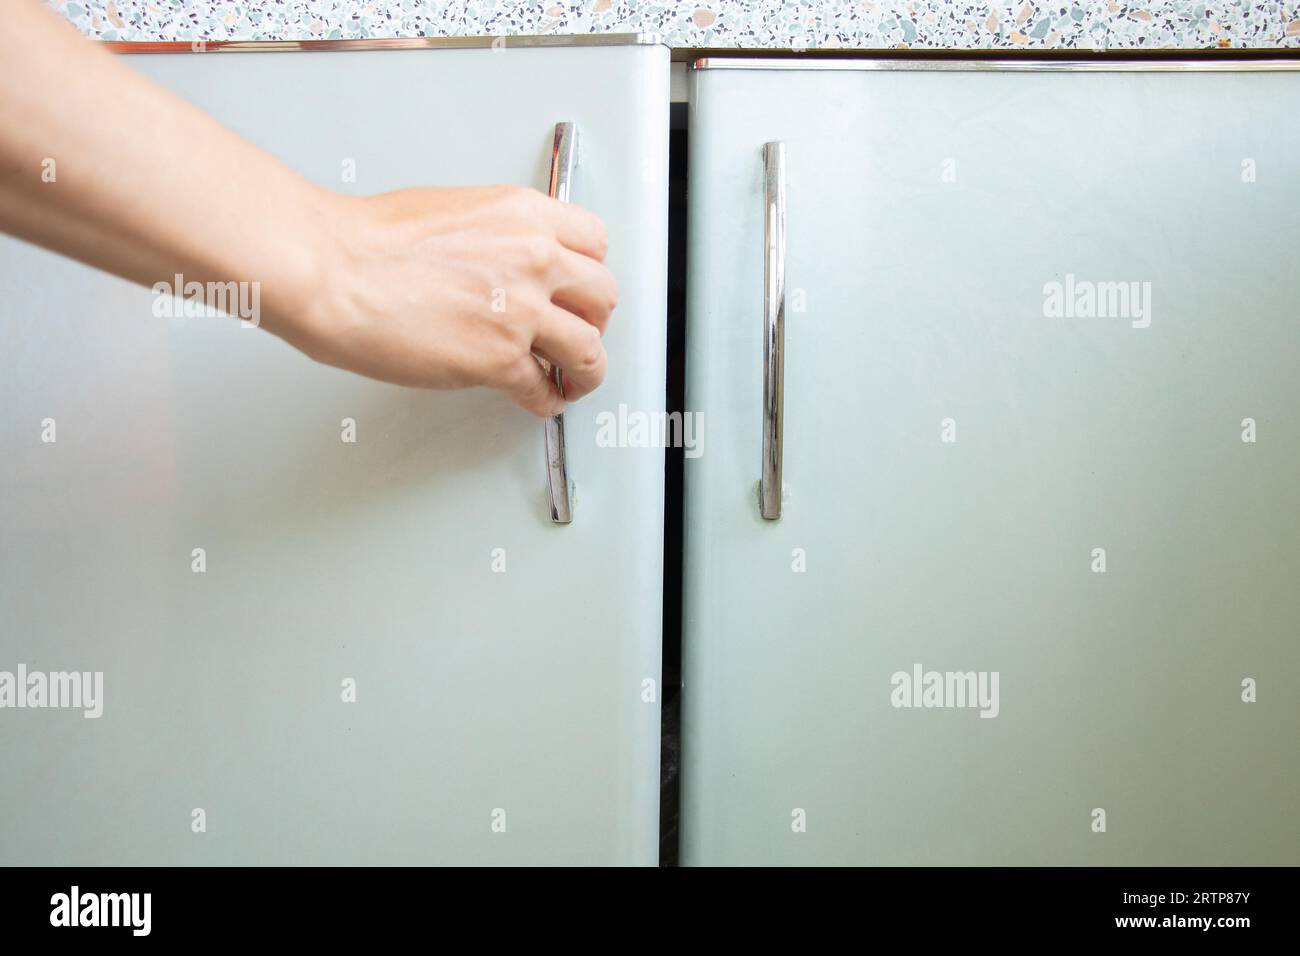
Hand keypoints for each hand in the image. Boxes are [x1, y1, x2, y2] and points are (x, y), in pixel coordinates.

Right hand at [276, 185, 616, 416]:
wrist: (333, 268)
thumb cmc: (369, 240)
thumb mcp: (456, 210)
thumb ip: (498, 237)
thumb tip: (507, 262)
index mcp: (525, 215)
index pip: (595, 243)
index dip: (589, 273)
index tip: (579, 289)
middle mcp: (534, 259)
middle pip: (603, 298)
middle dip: (593, 321)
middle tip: (578, 333)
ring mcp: (522, 313)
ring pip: (589, 352)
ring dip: (583, 372)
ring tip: (571, 380)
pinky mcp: (500, 361)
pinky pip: (544, 391)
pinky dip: (545, 401)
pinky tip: (537, 400)